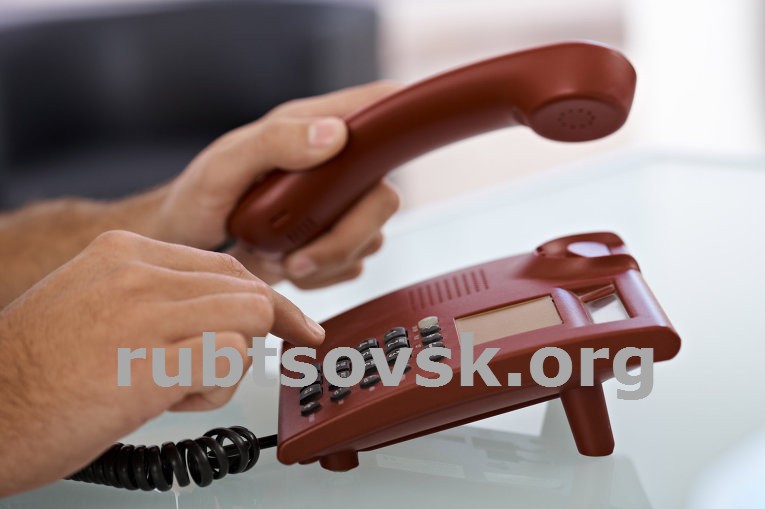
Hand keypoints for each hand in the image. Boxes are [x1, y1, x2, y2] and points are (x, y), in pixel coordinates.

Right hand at [0, 230, 323, 496]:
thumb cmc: (37, 371)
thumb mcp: (93, 304)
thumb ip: (158, 296)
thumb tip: (224, 312)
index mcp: (125, 251)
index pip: (227, 267)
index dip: (264, 303)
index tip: (292, 325)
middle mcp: (139, 271)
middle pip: (247, 291)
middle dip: (254, 337)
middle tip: (226, 370)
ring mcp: (147, 312)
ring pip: (250, 321)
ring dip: (230, 367)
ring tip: (177, 388)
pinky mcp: (154, 360)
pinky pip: (232, 358)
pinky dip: (217, 390)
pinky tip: (171, 401)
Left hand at [154, 81, 401, 287]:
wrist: (184, 244)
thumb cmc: (198, 196)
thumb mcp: (224, 165)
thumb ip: (274, 143)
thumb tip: (335, 135)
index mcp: (313, 127)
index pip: (379, 104)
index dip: (405, 112)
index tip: (404, 138)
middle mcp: (335, 165)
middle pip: (384, 197)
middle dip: (346, 237)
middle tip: (296, 255)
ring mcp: (338, 206)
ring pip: (372, 239)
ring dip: (324, 261)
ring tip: (276, 256)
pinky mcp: (334, 241)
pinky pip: (353, 266)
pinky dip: (319, 276)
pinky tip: (285, 266)